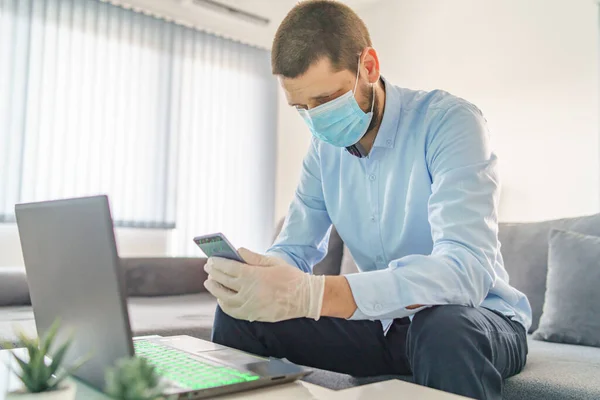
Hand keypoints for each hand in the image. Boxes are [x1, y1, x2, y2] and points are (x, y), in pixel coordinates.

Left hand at [203, 248, 324, 321]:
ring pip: (224, 297)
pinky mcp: (253, 315)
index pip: (228, 268)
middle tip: (208, 268)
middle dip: (213, 273)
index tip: (211, 260)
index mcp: (253, 275)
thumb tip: (237, 251)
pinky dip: (224, 304)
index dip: (217, 263)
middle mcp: (248, 291)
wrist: (305, 298)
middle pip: (223, 281)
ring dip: (215, 289)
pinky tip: (221, 298)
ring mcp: (250, 305)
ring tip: (210, 282)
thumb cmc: (290, 277)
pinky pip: (232, 311)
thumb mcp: (273, 262)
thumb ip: (253, 257)